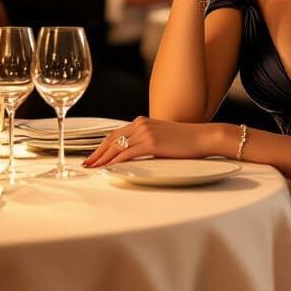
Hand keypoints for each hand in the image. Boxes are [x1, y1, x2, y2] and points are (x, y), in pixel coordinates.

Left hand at [82, 116, 228, 166]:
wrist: (203, 137)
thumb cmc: (187, 140)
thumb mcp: (163, 136)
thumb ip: (148, 140)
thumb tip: (136, 152)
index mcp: (142, 121)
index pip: (116, 134)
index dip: (102, 146)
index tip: (94, 156)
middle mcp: (140, 124)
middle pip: (111, 139)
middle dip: (97, 153)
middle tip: (86, 164)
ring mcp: (145, 132)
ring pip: (116, 147)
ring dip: (102, 159)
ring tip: (93, 169)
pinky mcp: (151, 143)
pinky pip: (127, 153)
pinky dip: (114, 162)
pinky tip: (108, 168)